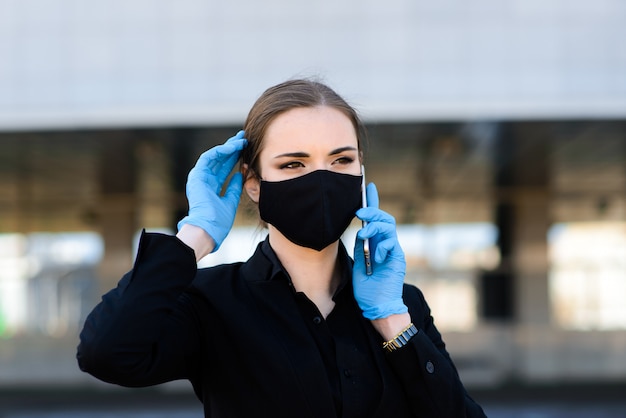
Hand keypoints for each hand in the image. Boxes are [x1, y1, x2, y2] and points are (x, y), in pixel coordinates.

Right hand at [177, 131, 246, 251]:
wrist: (208, 230)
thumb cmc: (218, 221)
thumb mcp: (230, 200)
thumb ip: (234, 187)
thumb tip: (240, 174)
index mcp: (211, 187)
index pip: (224, 168)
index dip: (234, 157)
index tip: (246, 149)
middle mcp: (204, 180)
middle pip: (219, 160)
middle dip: (232, 148)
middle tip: (243, 138)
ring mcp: (199, 177)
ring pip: (215, 156)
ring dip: (228, 147)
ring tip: (241, 140)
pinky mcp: (197, 175)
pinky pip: (208, 158)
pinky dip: (220, 151)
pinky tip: (232, 147)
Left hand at [353, 183, 407, 319]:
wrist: (378, 307)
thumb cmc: (368, 288)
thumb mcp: (358, 263)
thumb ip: (360, 246)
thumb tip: (360, 231)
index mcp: (375, 242)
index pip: (375, 218)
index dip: (372, 201)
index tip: (369, 186)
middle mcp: (385, 244)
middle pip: (384, 219)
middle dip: (372, 212)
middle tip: (359, 213)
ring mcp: (393, 251)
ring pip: (389, 227)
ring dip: (375, 226)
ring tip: (364, 234)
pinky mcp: (398, 259)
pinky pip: (392, 244)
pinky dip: (382, 247)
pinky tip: (376, 257)